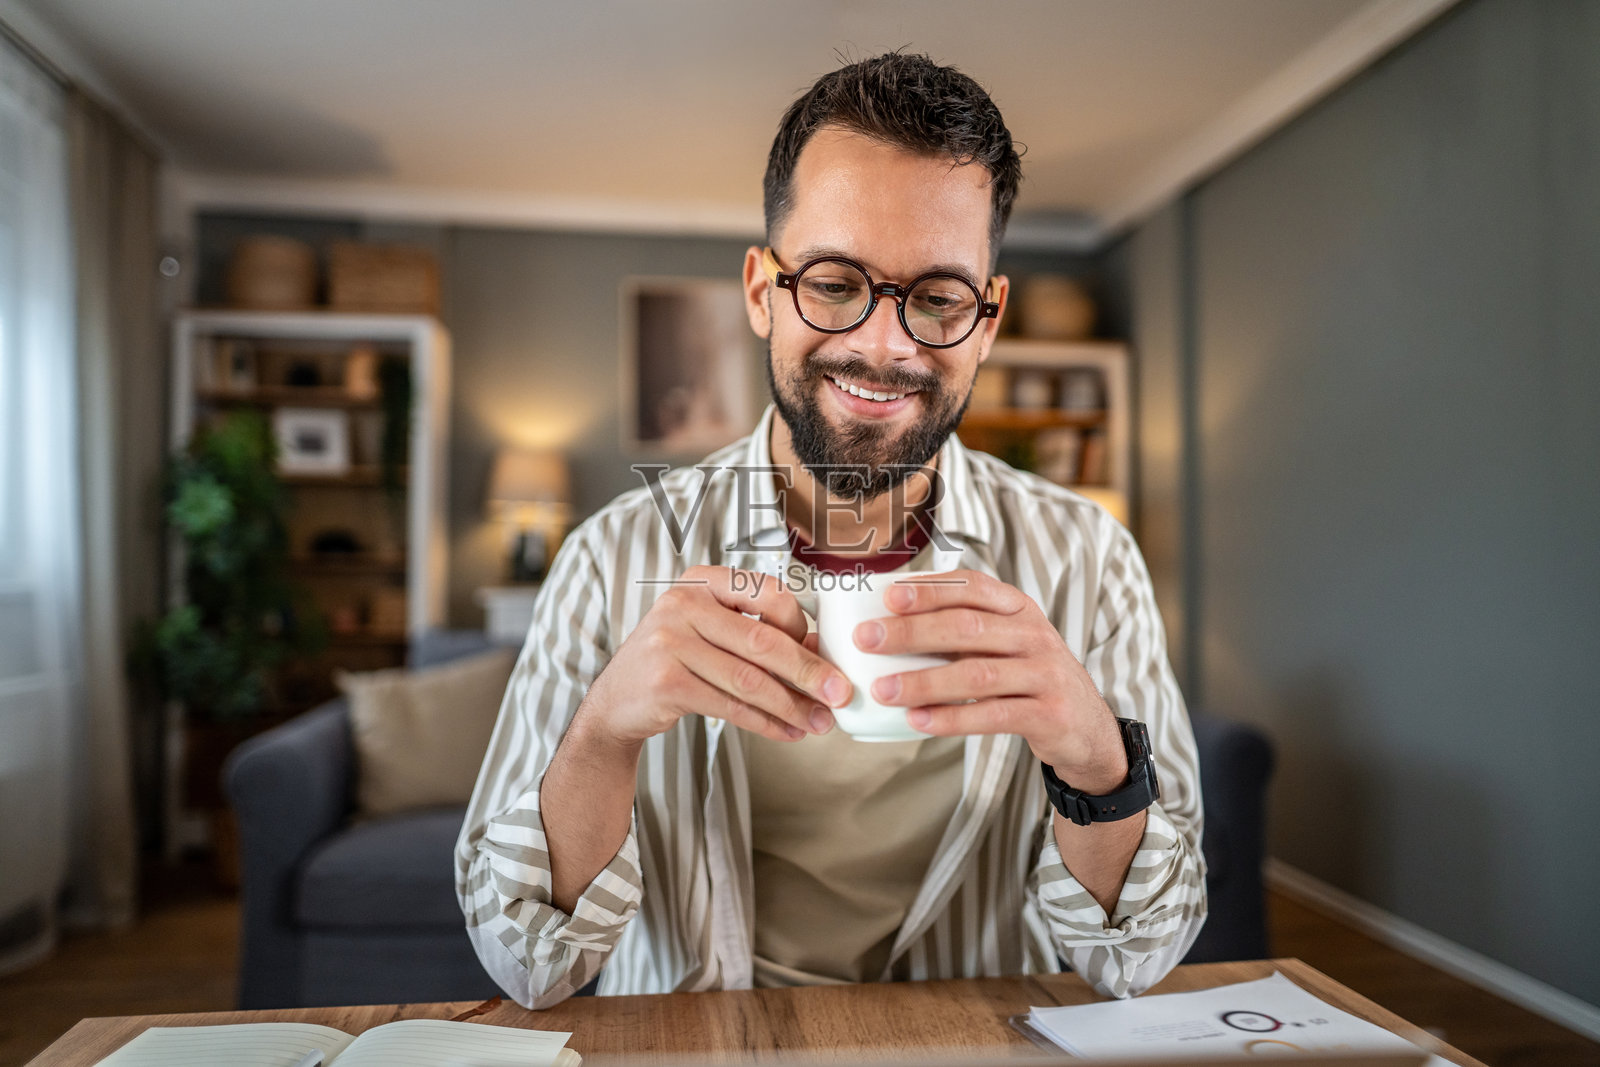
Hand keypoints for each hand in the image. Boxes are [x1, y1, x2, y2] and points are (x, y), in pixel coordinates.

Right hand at [577, 564, 850, 748]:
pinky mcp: (666, 682)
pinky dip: (765, 723)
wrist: (618, 701)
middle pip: (763, 641)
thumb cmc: (677, 661)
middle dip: (808, 672)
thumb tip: (819, 656)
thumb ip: (754, 632)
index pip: (769, 593)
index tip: (823, 655)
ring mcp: (670, 642)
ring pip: (750, 679)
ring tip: (819, 723)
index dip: (802, 626)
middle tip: (841, 694)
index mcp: (702, 580)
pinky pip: (730, 706)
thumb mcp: (710, 631)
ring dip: (791, 705)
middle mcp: (683, 603)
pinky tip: (788, 732)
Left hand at [852, 570, 1128, 792]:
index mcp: (1019, 609)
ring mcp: (1045, 674)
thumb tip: (888, 623)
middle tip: (867, 640)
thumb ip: (962, 629)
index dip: (930, 589)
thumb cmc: (1028, 678)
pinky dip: (951, 718)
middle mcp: (1034, 635)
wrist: (1087, 727)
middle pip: (967, 627)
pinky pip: (993, 715)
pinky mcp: (1049, 714)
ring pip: (976, 674)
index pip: (972, 587)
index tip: (888, 597)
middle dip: (912, 632)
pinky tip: (917, 721)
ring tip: (883, 689)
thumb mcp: (1005, 643)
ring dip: (924, 681)